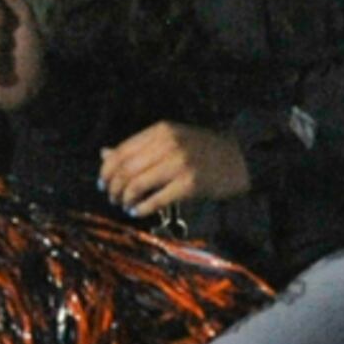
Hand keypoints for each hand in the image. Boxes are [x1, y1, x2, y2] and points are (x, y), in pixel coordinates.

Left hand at [101, 122, 250, 214]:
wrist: (241, 159)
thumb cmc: (203, 150)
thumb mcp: (171, 140)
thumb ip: (139, 147)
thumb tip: (104, 154)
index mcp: (161, 130)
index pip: (122, 150)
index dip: (106, 170)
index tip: (102, 183)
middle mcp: (168, 144)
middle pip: (126, 168)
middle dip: (113, 187)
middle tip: (111, 198)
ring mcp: (180, 164)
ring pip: (137, 184)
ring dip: (125, 198)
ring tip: (124, 205)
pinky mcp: (190, 184)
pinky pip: (157, 199)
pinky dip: (142, 208)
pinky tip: (137, 212)